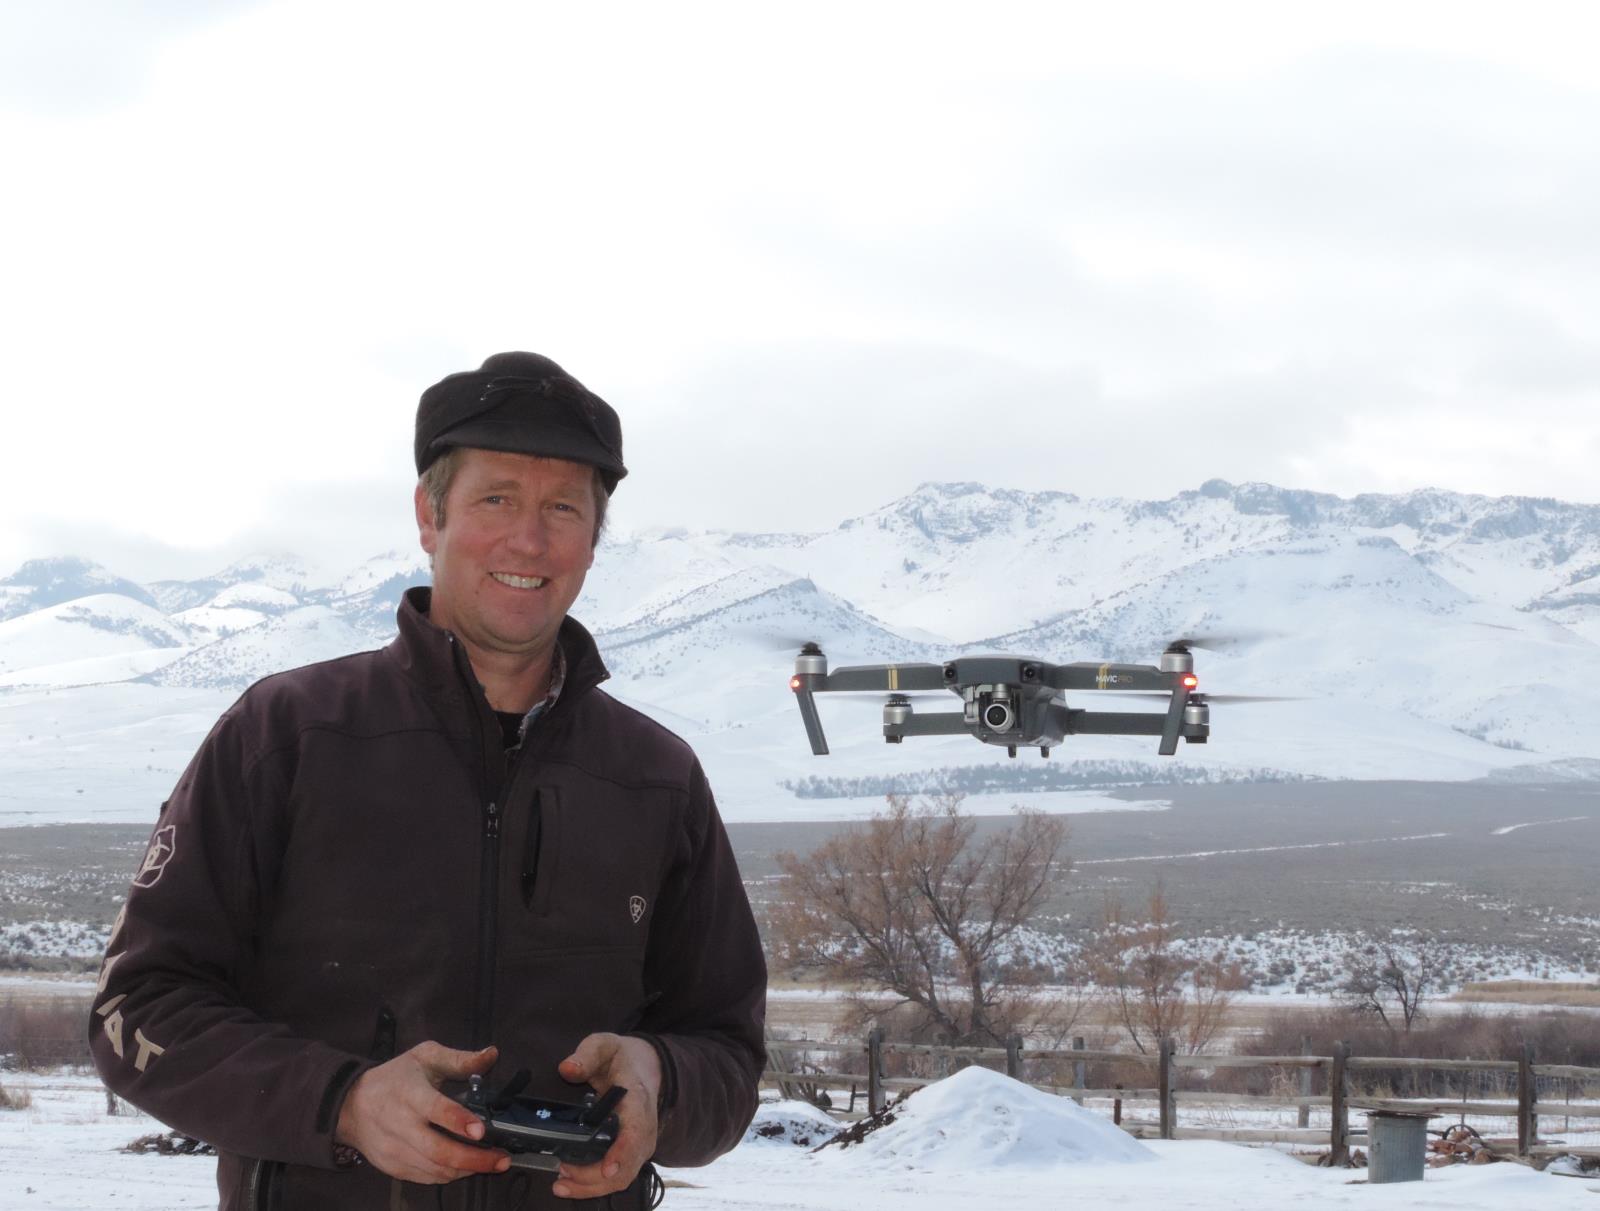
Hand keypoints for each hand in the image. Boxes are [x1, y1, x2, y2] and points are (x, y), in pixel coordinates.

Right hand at [335, 1041, 509, 1183]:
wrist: (351, 1105)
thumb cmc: (394, 1078)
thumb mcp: (425, 1057)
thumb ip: (460, 1059)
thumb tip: (491, 1055)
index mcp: (410, 1093)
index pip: (435, 1109)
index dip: (459, 1121)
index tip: (481, 1130)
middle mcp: (400, 1125)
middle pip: (438, 1150)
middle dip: (474, 1158)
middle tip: (502, 1158)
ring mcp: (395, 1150)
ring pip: (435, 1169)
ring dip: (467, 1169)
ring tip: (492, 1163)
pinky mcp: (392, 1167)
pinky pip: (426, 1178)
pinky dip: (450, 1175)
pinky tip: (467, 1167)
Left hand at [551, 1034, 660, 1200]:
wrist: (646, 1066)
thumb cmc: (623, 1058)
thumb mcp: (605, 1045)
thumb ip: (587, 1054)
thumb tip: (567, 1069)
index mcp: (638, 1101)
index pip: (635, 1133)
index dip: (622, 1154)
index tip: (606, 1169)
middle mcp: (644, 1128)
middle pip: (627, 1167)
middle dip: (595, 1179)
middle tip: (562, 1174)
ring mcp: (640, 1144)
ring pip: (623, 1178)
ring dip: (592, 1187)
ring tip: (561, 1183)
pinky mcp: (633, 1152)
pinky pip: (618, 1177)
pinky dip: (595, 1185)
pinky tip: (572, 1183)